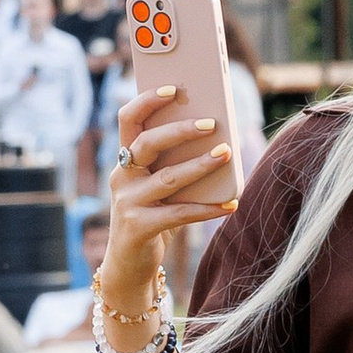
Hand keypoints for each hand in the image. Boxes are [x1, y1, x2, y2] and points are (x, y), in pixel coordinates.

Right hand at [101, 84, 240, 300]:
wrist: (129, 264)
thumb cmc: (152, 216)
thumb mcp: (158, 186)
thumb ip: (174, 164)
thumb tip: (218, 139)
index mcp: (125, 160)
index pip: (127, 120)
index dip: (146, 101)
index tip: (172, 88)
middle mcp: (121, 177)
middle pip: (147, 143)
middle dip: (180, 131)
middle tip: (212, 123)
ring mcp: (127, 203)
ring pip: (167, 178)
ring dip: (200, 165)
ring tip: (226, 154)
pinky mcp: (139, 228)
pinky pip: (179, 214)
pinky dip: (207, 208)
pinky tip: (231, 204)